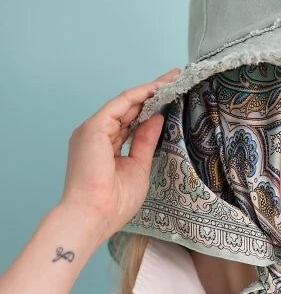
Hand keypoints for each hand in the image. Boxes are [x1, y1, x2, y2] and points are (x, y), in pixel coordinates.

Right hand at [59, 67, 180, 238]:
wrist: (94, 214)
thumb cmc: (114, 202)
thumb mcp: (138, 166)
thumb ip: (145, 141)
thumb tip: (156, 118)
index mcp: (104, 147)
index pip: (130, 121)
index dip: (149, 108)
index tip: (170, 97)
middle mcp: (96, 135)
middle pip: (128, 108)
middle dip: (152, 93)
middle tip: (174, 78)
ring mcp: (93, 130)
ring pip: (125, 103)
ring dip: (148, 90)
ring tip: (170, 80)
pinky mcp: (93, 128)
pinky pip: (120, 105)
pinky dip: (138, 95)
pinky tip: (156, 89)